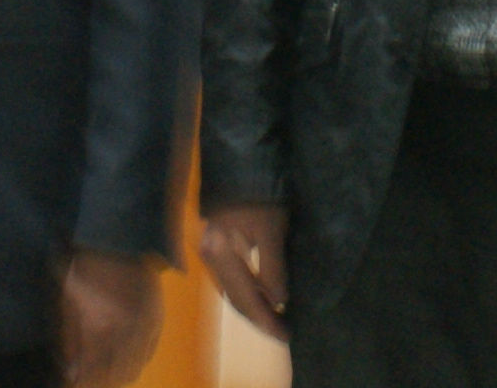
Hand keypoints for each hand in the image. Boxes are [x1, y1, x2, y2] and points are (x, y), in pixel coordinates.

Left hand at [56, 248, 161, 386]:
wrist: (119, 236)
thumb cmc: (87, 265)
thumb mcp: (68, 301)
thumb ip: (70, 339)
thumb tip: (71, 370)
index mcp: (101, 328)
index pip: (92, 375)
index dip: (82, 382)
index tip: (73, 382)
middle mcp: (126, 332)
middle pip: (116, 378)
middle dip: (100, 382)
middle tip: (86, 379)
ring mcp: (146, 326)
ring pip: (134, 369)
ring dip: (117, 375)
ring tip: (102, 371)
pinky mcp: (157, 319)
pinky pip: (147, 353)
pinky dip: (134, 361)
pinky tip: (121, 357)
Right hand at [198, 202, 289, 342]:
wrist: (241, 162)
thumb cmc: (258, 194)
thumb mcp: (271, 231)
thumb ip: (272, 269)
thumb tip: (278, 302)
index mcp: (220, 254)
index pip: (244, 299)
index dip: (265, 320)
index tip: (287, 334)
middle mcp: (210, 257)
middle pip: (235, 299)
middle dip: (259, 319)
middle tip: (284, 332)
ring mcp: (211, 252)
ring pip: (232, 291)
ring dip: (253, 308)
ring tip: (276, 318)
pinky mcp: (217, 247)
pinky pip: (231, 279)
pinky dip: (248, 293)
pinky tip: (263, 297)